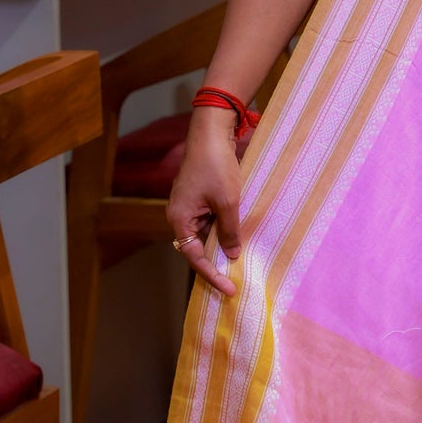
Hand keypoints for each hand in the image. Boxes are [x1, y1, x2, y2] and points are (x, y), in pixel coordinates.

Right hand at [166, 111, 242, 297]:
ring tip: (242, 259)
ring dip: (222, 244)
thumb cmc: (216, 166)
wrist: (211, 134)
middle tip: (237, 280)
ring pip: (206, 234)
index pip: (194, 257)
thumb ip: (230, 231)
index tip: (229, 288)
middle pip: (198, 248)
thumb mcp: (228, 202)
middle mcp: (179, 215)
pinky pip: (210, 220)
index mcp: (180, 219)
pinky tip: (240, 234)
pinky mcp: (198, 197)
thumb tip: (232, 255)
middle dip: (217, 263)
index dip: (212, 274)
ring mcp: (188, 206)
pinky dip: (224, 229)